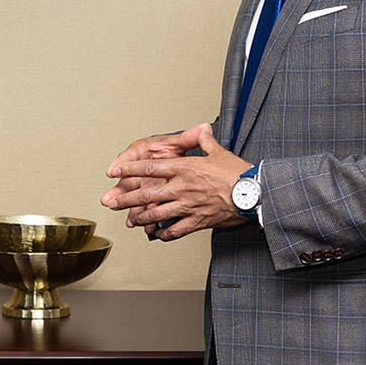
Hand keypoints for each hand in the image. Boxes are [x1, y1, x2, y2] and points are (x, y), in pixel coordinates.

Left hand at [101, 123, 250, 239]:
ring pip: (157, 213)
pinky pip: (175, 230)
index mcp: (185, 168)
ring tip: (131, 220)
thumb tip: (203, 128)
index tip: (114, 171)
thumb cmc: (238, 173)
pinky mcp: (197, 221)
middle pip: (147, 193)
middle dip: (127, 199)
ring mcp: (188, 205)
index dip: (129, 169)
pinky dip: (164, 234)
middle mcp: (182, 187)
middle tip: (112, 202)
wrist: (253, 194)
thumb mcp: (219, 152)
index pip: (150, 167)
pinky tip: (157, 235)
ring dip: (141, 218)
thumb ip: (205, 141)